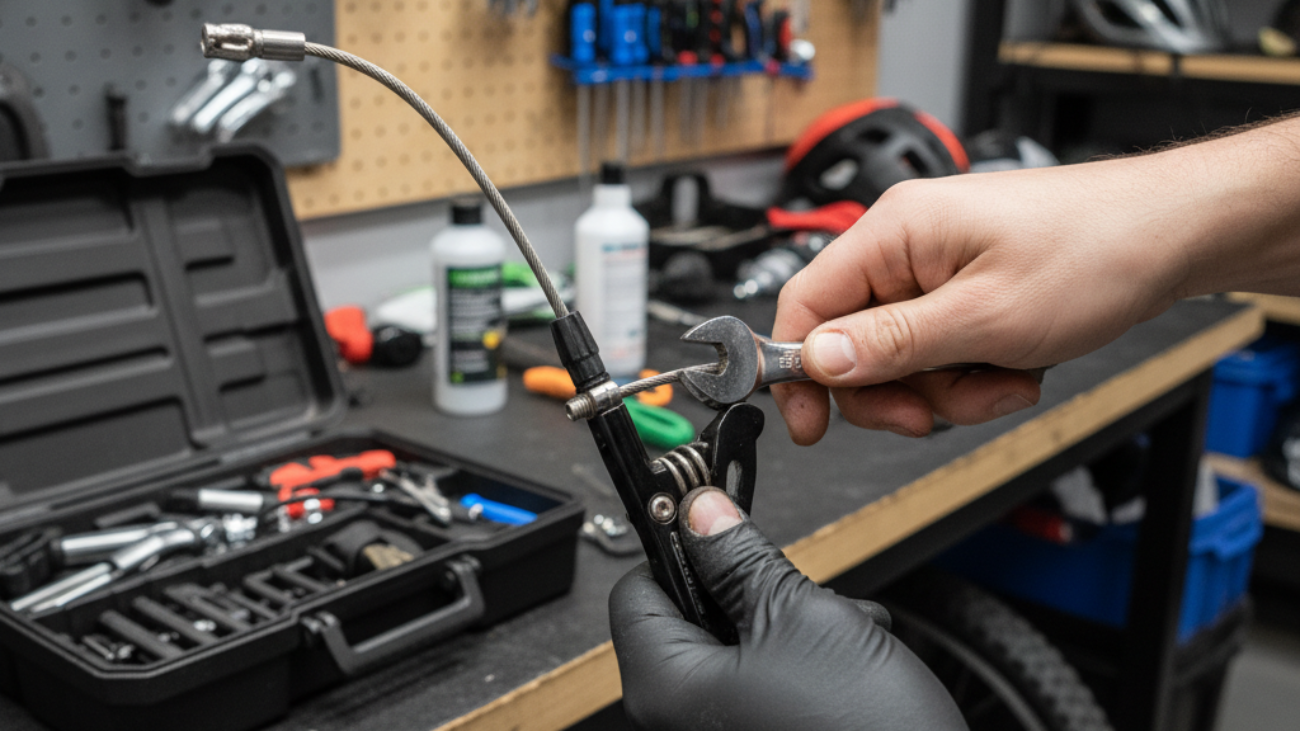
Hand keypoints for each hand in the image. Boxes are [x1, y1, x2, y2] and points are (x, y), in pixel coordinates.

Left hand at [609, 488, 965, 730]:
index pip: (634, 592)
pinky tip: (854, 656)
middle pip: (692, 617)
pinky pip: (768, 681)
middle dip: (752, 590)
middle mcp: (684, 720)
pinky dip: (811, 659)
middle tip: (796, 586)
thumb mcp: (800, 616)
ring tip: (844, 628)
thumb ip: (741, 558)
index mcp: (666, 687)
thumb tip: (702, 515)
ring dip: (794, 622)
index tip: (713, 521)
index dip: (676, 549)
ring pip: (741, 646)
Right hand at [772, 159, 1189, 443]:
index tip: (807, 423)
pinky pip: (942, 354)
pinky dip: (976, 376)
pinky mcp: (967, 291)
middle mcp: (907, 247)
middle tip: (932, 411)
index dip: (796, 370)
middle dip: (897, 391)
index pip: (805, 304)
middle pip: (852, 345)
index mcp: (894, 232)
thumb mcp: (984, 317)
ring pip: (903, 360)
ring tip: (1002, 379)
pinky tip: (1016, 367)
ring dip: (949, 389)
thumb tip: (818, 361)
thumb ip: (892, 344)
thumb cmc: (1095, 250)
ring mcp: (938, 270)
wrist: (1174, 236)